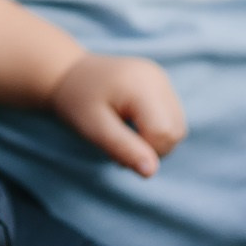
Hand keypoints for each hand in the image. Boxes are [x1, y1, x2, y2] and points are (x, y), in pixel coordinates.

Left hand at [54, 54, 186, 177]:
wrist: (68, 73)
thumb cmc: (77, 101)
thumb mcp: (94, 128)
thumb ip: (123, 148)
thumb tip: (152, 172)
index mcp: (142, 85)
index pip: (163, 133)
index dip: (144, 152)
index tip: (115, 148)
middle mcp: (158, 79)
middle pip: (175, 131)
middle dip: (151, 148)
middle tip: (118, 144)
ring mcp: (162, 79)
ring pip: (177, 127)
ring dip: (154, 141)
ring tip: (124, 135)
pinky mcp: (161, 84)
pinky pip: (171, 118)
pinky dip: (155, 130)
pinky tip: (131, 125)